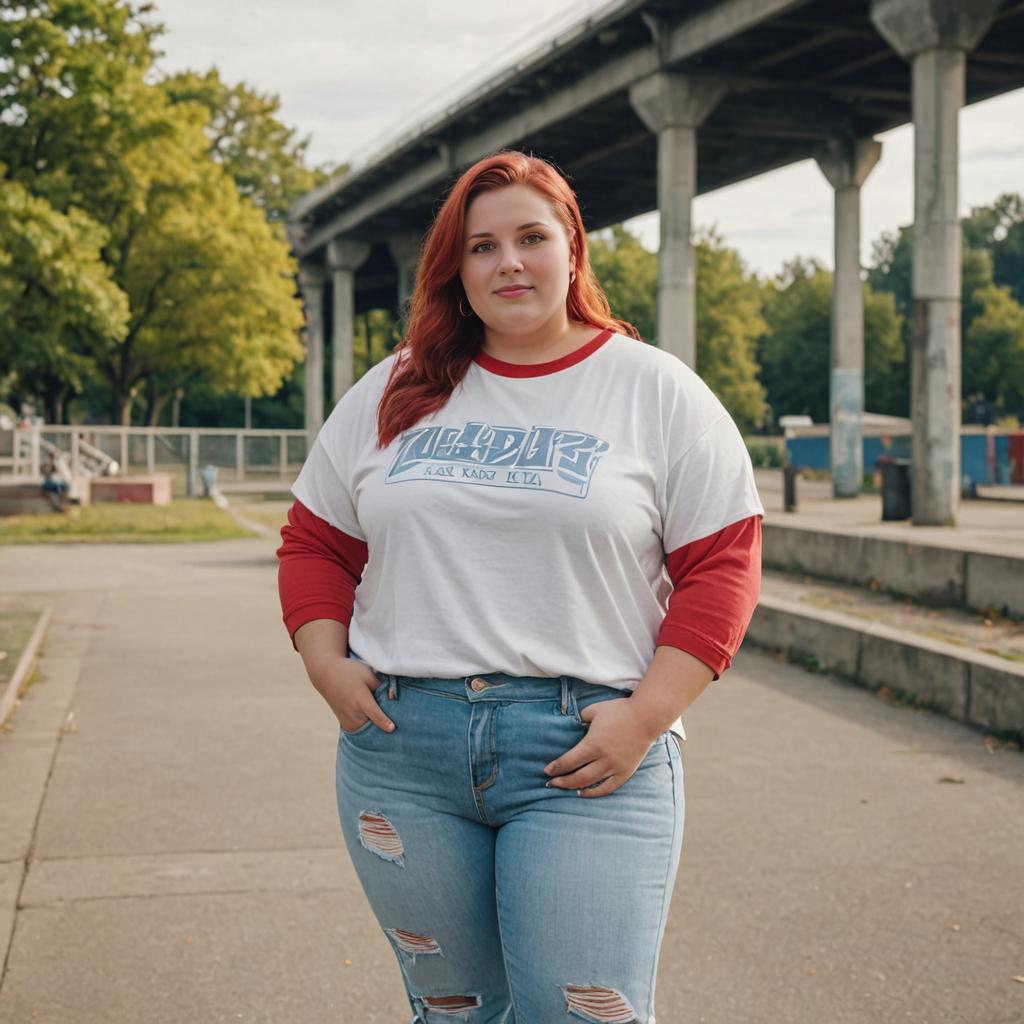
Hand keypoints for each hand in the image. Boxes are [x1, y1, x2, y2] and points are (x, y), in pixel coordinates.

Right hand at [307, 657, 394, 733]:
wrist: (326, 674)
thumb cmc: (350, 672)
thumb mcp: (368, 674)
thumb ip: (382, 686)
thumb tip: (393, 697)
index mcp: (361, 700)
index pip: (375, 715)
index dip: (385, 722)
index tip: (393, 729)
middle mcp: (353, 713)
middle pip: (373, 726)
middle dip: (384, 725)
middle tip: (396, 720)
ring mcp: (348, 720)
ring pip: (366, 731)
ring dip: (376, 729)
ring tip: (385, 720)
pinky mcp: (344, 724)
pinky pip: (360, 730)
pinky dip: (367, 728)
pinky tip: (374, 721)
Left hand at [543, 697, 657, 797]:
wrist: (646, 717)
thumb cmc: (619, 711)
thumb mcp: (594, 710)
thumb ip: (580, 718)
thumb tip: (573, 725)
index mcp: (593, 744)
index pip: (570, 761)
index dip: (556, 767)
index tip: (547, 771)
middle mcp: (603, 759)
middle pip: (577, 777)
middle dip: (561, 781)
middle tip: (550, 783)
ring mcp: (615, 767)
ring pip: (591, 784)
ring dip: (574, 788)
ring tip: (563, 787)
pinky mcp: (625, 772)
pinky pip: (608, 788)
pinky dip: (595, 792)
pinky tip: (584, 792)